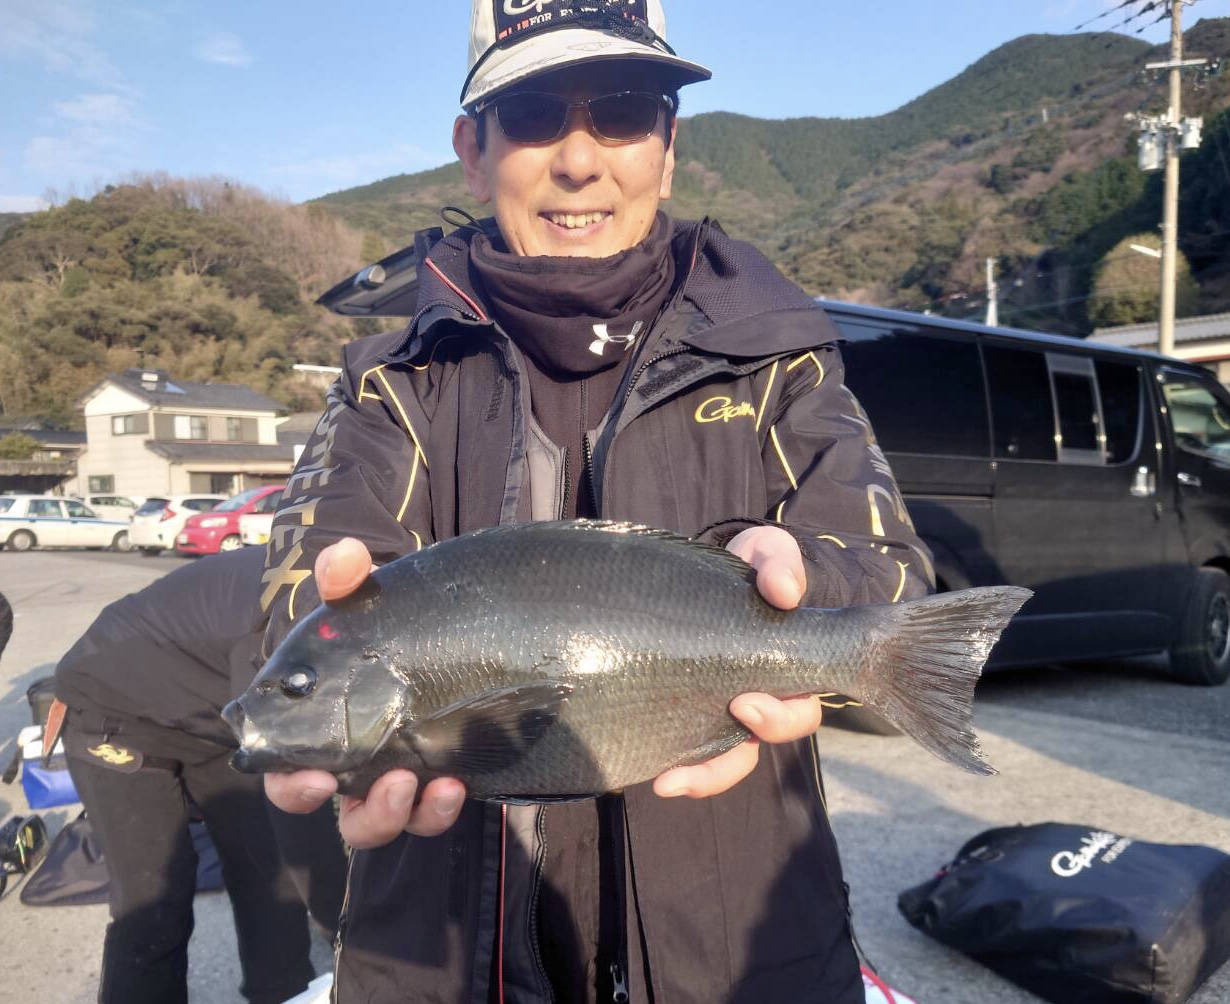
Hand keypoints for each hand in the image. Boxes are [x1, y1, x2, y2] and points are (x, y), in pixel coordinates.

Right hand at [263, 537, 466, 845]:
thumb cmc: (369, 625)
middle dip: (370, 814)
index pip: (289, 778)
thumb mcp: (355, 600)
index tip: (316, 780)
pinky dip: (442, 805)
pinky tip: (459, 783)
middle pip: (351, 817)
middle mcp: (355, 767)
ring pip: (394, 821)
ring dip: (411, 814)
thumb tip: (345, 556)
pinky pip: (433, 808)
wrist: (420, 627)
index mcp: (317, 736)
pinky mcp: (437, 774)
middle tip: (391, 785)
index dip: (295, 788)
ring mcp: (398, 776)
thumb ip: (345, 579)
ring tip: (437, 788)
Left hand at [653, 526, 823, 799]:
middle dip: (734, 757)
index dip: (779, 719)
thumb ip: (780, 563)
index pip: (798, 711)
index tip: (746, 703)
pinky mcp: (682, 706)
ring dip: (699, 776)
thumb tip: (783, 591)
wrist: (701, 567)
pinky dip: (669, 763)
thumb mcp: (768, 551)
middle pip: (756, 747)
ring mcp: (718, 707)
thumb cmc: (749, 566)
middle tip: (694, 742)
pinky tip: (648, 771)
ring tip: (666, 783)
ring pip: (720, 760)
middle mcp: (756, 697)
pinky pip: (682, 748)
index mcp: (785, 670)